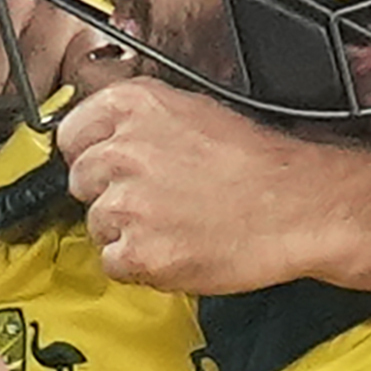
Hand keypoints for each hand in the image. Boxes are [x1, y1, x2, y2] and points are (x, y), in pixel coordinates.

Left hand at [55, 81, 356, 294]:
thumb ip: (142, 123)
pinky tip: (178, 247)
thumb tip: (105, 138)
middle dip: (110, 194)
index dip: (93, 155)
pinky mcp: (137, 252)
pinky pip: (114, 263)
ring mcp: (127, 204)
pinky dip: (141, 264)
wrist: (298, 206)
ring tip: (176, 224)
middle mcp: (122, 150)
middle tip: (157, 199)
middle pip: (80, 181)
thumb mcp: (196, 112)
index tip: (110, 168)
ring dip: (127, 231)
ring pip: (97, 225)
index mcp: (134, 106)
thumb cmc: (260, 164)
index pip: (72, 133)